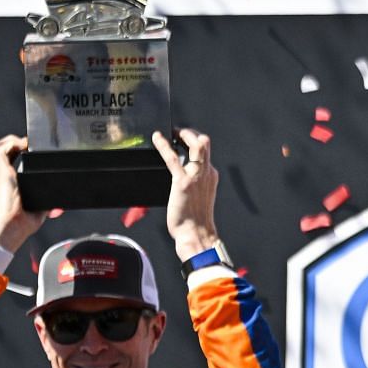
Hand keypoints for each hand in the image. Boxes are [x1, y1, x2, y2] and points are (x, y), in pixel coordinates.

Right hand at [0, 135, 46, 253]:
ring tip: (24, 142)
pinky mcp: (1, 173)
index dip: (15, 154)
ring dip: (10, 141)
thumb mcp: (37, 210)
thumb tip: (58, 206)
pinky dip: (11, 143)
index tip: (29, 151)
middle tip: (27, 145)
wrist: (11, 227)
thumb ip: (45, 205)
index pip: (5, 163)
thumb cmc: (21, 224)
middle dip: (12, 144)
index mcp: (6, 185)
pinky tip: (23, 144)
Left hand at [152, 129, 218, 259]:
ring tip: (172, 132)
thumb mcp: (200, 198)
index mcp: (211, 176)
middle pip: (204, 142)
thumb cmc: (195, 221)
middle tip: (177, 131)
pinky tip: (157, 138)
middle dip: (191, 132)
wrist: (196, 235)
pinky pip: (173, 158)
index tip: (183, 139)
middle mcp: (206, 173)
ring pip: (197, 144)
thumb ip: (194, 185)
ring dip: (184, 134)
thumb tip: (182, 181)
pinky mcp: (182, 182)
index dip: (193, 142)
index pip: (205, 152)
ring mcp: (196, 176)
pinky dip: (164, 145)